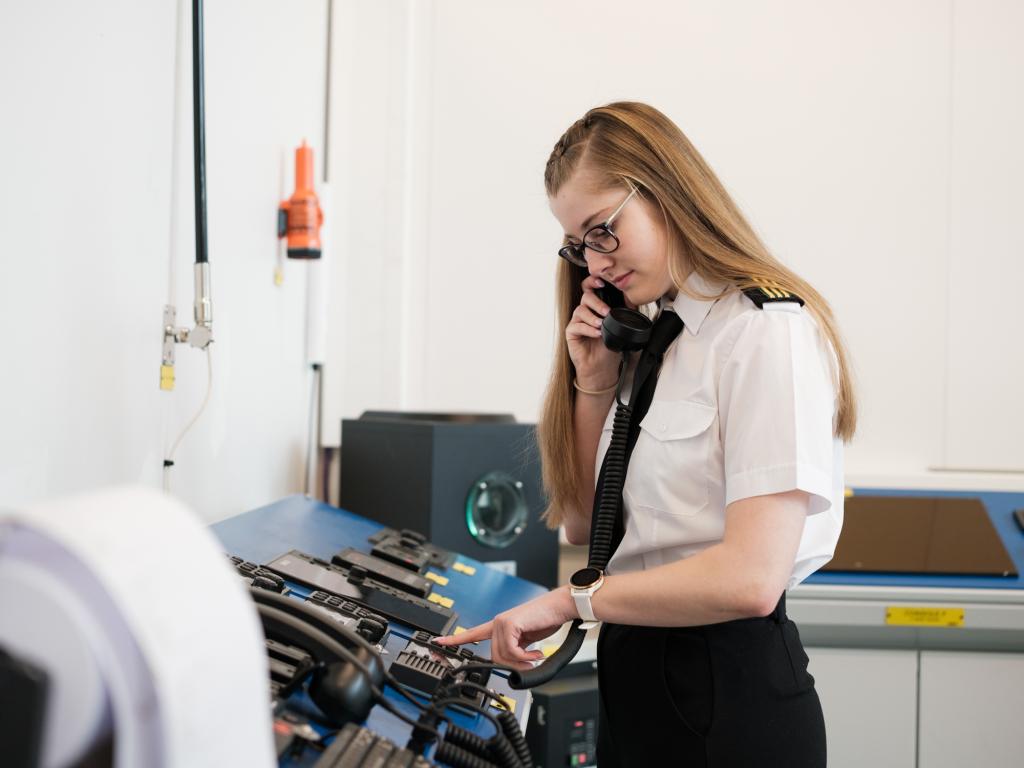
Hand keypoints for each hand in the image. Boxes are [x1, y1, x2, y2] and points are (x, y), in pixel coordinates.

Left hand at [433, 587, 576, 669]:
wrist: (559, 608)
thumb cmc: (546, 620)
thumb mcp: (527, 641)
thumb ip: (516, 651)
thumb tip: (514, 669)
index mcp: (499, 626)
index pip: (472, 633)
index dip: (455, 639)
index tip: (438, 642)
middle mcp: (498, 623)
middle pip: (495, 657)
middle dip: (513, 665)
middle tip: (529, 663)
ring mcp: (502, 622)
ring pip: (502, 656)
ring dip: (522, 662)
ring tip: (535, 656)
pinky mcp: (509, 624)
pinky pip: (512, 652)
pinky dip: (526, 656)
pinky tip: (536, 652)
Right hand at [567, 275, 620, 389]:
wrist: (601, 366)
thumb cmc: (608, 346)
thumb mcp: (619, 327)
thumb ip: (624, 312)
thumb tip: (633, 300)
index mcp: (595, 307)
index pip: (590, 289)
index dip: (593, 282)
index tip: (601, 282)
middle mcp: (585, 312)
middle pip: (585, 297)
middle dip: (597, 303)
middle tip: (606, 311)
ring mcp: (577, 322)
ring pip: (580, 310)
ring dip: (592, 317)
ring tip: (601, 324)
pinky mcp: (571, 333)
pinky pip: (576, 326)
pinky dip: (588, 328)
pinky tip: (597, 333)